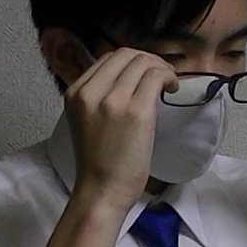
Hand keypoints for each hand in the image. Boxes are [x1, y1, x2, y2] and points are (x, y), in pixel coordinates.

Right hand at [64, 48, 177, 213]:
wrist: (101, 191)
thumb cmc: (98, 165)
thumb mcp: (86, 122)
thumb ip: (97, 98)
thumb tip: (127, 79)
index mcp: (75, 93)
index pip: (107, 59)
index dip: (131, 61)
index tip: (144, 73)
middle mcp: (90, 92)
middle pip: (125, 55)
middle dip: (147, 60)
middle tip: (160, 75)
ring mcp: (113, 100)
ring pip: (142, 62)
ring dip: (160, 67)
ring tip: (168, 83)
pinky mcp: (136, 111)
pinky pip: (155, 76)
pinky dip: (167, 77)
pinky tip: (171, 89)